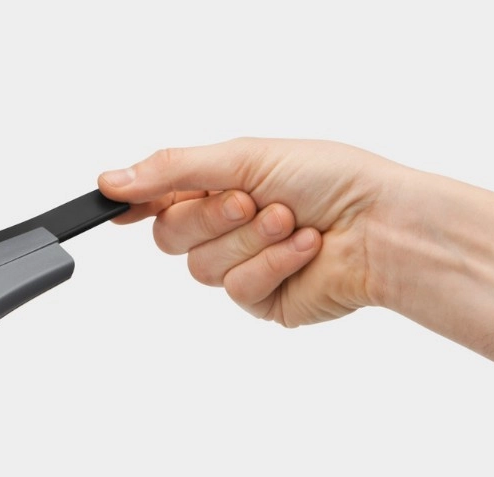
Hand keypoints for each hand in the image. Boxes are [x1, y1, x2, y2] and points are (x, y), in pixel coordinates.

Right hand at [99, 139, 408, 325]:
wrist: (383, 226)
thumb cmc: (332, 180)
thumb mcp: (242, 157)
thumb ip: (171, 170)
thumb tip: (110, 181)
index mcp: (220, 185)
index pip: (158, 198)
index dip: (136, 202)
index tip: (116, 204)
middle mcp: (226, 228)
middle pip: (170, 236)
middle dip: (210, 217)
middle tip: (251, 201)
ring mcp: (242, 266)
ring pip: (202, 266)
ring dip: (250, 240)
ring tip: (292, 223)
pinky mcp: (263, 301)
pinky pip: (238, 290)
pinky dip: (271, 265)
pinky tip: (305, 250)